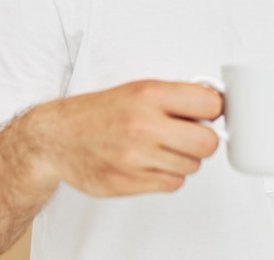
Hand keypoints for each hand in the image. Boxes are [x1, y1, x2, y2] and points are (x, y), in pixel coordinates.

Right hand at [31, 80, 222, 196]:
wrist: (58, 137)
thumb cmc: (101, 111)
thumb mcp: (140, 89)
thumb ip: (177, 97)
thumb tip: (215, 104)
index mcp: (149, 95)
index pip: (210, 104)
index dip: (214, 109)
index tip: (210, 112)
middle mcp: (144, 125)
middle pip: (207, 143)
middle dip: (204, 139)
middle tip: (192, 134)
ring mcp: (136, 157)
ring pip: (192, 166)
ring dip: (184, 158)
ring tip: (163, 146)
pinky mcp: (129, 183)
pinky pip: (173, 183)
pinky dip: (168, 174)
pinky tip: (151, 161)